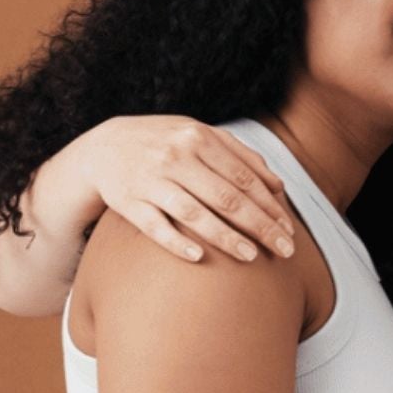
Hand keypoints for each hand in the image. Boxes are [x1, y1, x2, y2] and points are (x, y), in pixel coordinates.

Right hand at [69, 115, 295, 262]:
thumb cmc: (166, 144)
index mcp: (198, 138)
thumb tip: (278, 186)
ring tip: (251, 257)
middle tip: (285, 250)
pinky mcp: (126, 201)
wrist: (103, 147)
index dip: (270, 206)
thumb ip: (241, 156)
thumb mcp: (200, 136)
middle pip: (226, 198)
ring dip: (225, 237)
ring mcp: (149, 180)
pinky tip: (198, 257)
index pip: (244, 178)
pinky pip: (154, 226)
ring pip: (193, 213)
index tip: (289, 229)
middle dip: (260, 226)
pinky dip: (176, 242)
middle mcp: (174, 157)